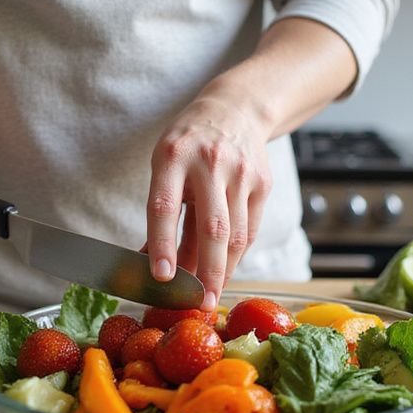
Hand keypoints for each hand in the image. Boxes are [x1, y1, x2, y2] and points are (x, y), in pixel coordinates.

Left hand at [146, 87, 272, 311]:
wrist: (237, 109)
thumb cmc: (190, 143)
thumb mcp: (165, 165)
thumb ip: (163, 210)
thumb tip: (150, 261)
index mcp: (174, 156)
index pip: (165, 206)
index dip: (162, 243)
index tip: (161, 276)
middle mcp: (210, 163)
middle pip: (212, 228)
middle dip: (207, 272)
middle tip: (201, 303)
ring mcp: (241, 172)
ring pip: (236, 234)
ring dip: (223, 270)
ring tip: (211, 293)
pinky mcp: (262, 182)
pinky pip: (251, 229)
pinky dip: (237, 254)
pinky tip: (226, 269)